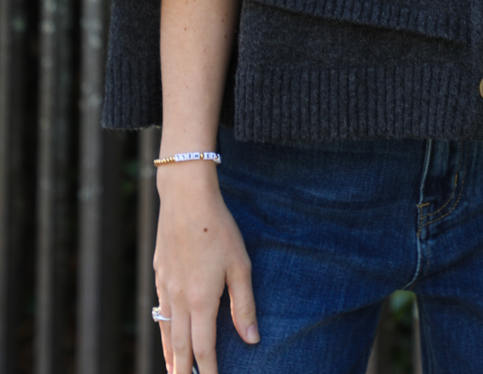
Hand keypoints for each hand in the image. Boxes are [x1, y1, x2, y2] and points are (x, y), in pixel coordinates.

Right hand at [154, 163, 258, 373]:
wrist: (186, 197)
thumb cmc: (218, 228)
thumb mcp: (240, 265)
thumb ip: (243, 305)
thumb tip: (251, 340)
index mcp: (200, 300)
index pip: (203, 349)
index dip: (208, 371)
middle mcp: (178, 299)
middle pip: (180, 346)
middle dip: (183, 371)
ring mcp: (165, 286)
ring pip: (166, 331)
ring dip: (170, 355)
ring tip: (173, 371)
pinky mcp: (159, 273)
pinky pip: (159, 310)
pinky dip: (163, 330)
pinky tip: (167, 331)